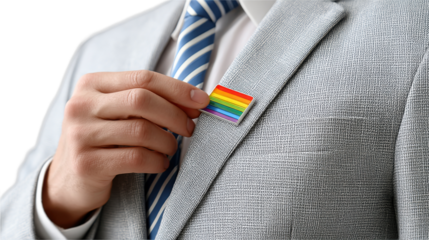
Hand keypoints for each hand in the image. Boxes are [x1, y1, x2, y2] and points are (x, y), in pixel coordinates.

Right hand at [43, 70, 208, 227]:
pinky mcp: (87, 163)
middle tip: (190, 128)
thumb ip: (146, 101)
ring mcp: (81, 134)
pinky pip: (136, 158)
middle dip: (175, 114)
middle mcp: (81, 105)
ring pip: (142, 130)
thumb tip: (194, 100)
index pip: (143, 78)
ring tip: (171, 148)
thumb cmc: (103, 140)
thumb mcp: (115, 112)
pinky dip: (157, 161)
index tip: (202, 101)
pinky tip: (161, 163)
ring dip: (168, 141)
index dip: (177, 89)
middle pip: (142, 100)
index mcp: (91, 84)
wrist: (68, 179)